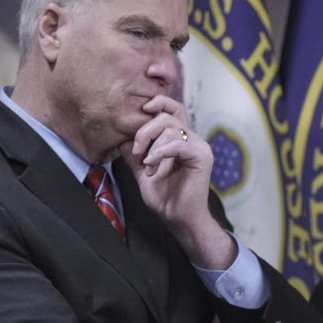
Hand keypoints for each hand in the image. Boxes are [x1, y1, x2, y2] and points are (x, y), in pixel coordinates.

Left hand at [123, 97, 235, 269]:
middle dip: (145, 130)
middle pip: (167, 117)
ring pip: (171, 129)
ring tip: (147, 166)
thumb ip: (135, 154)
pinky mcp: (202, 157)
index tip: (141, 109)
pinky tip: (152, 166)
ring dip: (151, 147)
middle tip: (137, 151)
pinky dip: (160, 153)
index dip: (159, 103)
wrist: (178, 218)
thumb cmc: (165, 198)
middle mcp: (193, 140)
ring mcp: (199, 148)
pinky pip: (178, 144)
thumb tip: (121, 138)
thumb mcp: (142, 171)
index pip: (173, 109)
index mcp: (181, 140)